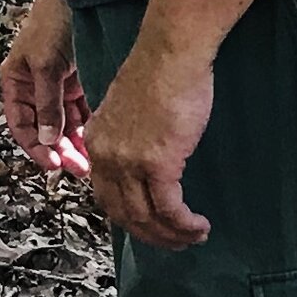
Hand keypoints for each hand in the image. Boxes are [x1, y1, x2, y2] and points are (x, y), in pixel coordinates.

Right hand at [0, 0, 92, 176]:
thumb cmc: (53, 22)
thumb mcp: (46, 65)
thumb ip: (47, 104)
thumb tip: (47, 140)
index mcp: (16, 82)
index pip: (21, 125)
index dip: (34, 147)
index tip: (53, 165)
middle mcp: (34, 87)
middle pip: (44, 129)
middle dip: (60, 150)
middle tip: (79, 169)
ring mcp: (56, 86)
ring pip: (64, 124)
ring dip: (76, 143)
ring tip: (92, 161)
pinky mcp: (76, 82)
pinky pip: (80, 113)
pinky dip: (88, 127)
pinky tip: (99, 141)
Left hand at [83, 40, 213, 250]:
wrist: (170, 55)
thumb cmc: (159, 75)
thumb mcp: (131, 112)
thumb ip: (129, 138)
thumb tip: (145, 162)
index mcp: (97, 141)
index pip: (105, 194)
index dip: (128, 217)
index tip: (150, 226)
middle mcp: (106, 155)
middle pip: (122, 213)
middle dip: (150, 234)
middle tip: (174, 241)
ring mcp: (129, 161)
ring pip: (146, 217)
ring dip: (171, 235)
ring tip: (193, 237)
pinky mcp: (157, 163)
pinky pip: (169, 209)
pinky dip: (184, 224)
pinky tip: (199, 227)